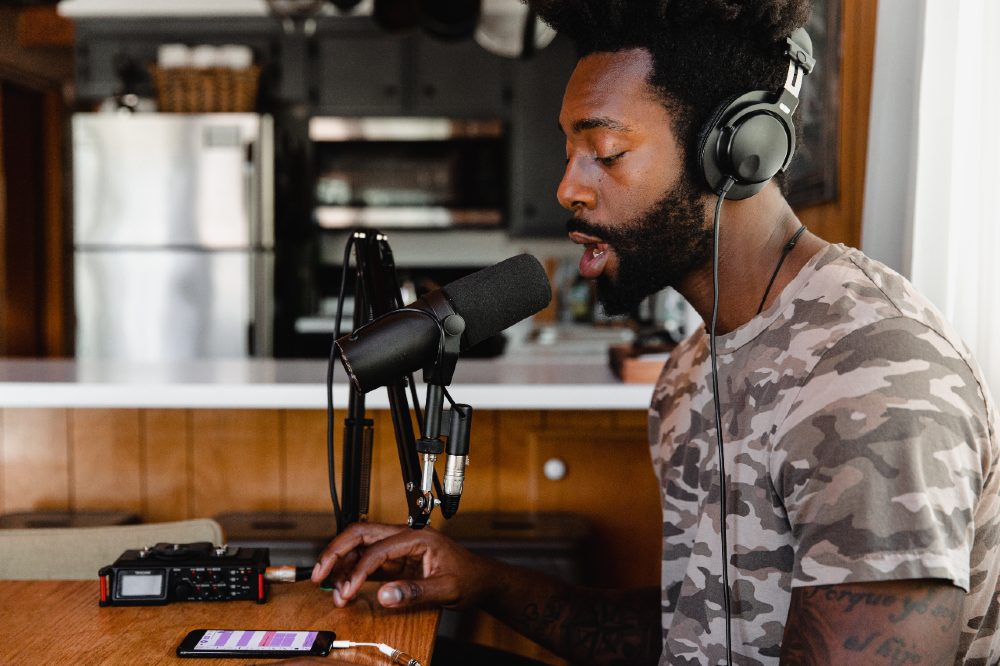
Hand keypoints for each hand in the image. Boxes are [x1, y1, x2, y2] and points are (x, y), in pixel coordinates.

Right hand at [311, 522, 491, 609]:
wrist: (482, 580)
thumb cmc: (470, 578)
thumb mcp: (447, 588)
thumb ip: (415, 592)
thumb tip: (384, 596)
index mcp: (418, 537)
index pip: (378, 548)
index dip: (359, 570)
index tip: (347, 591)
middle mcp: (405, 537)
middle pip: (360, 535)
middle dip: (336, 552)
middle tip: (318, 573)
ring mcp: (399, 548)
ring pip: (360, 547)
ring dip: (342, 565)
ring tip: (332, 589)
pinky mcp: (396, 561)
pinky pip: (367, 561)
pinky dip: (352, 573)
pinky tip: (344, 587)